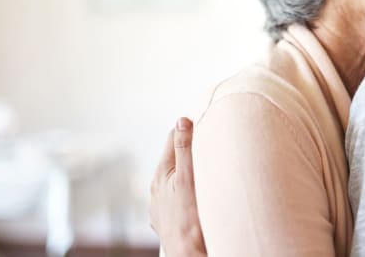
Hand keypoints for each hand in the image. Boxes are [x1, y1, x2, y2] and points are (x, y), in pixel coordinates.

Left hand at [149, 117, 206, 256]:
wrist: (189, 253)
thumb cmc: (191, 218)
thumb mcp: (189, 177)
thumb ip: (185, 148)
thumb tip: (182, 120)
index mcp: (161, 173)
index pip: (173, 137)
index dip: (189, 131)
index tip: (205, 130)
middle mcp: (156, 188)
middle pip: (173, 159)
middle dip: (189, 153)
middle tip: (208, 152)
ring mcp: (160, 205)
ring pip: (174, 180)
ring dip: (186, 175)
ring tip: (203, 177)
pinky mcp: (166, 220)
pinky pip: (176, 199)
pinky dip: (184, 194)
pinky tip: (195, 200)